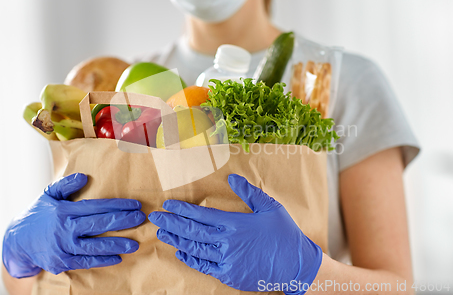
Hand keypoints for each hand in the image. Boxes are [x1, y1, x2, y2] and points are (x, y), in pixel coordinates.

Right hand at [2, 173, 144, 277]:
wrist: (17, 241)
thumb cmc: (38, 215)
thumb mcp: (48, 195)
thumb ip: (66, 185)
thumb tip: (84, 176)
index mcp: (64, 211)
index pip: (96, 207)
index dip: (117, 205)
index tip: (135, 204)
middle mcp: (65, 229)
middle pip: (99, 225)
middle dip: (123, 222)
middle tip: (141, 219)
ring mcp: (63, 247)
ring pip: (95, 246)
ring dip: (117, 245)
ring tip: (135, 243)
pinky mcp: (62, 262)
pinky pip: (86, 262)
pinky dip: (102, 260)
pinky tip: (118, 258)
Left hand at [148, 174, 321, 293]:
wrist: (297, 265)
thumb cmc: (285, 234)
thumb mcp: (270, 207)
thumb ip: (248, 192)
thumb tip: (231, 177)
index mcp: (235, 224)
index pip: (201, 215)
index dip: (182, 209)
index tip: (168, 204)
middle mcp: (227, 242)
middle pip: (192, 231)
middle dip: (172, 223)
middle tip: (155, 218)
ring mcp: (227, 261)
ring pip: (195, 249)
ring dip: (176, 240)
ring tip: (162, 233)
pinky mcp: (229, 275)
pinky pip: (204, 267)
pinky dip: (190, 260)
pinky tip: (180, 253)